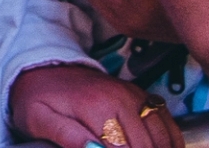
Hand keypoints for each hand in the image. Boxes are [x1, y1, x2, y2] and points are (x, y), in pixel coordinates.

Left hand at [7, 61, 177, 147]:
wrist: (44, 68)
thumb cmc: (38, 98)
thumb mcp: (38, 119)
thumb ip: (66, 136)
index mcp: (96, 107)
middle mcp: (121, 99)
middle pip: (146, 145)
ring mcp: (134, 95)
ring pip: (161, 135)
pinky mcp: (140, 95)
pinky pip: (166, 121)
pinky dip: (170, 141)